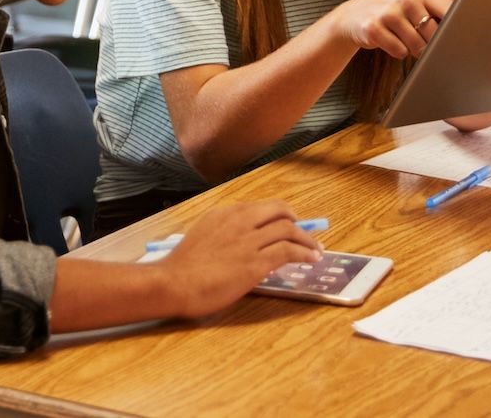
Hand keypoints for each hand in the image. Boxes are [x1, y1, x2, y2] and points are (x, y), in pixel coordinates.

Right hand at [157, 200, 322, 317]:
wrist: (174, 283)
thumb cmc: (182, 267)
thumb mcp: (203, 236)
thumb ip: (225, 234)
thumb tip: (248, 242)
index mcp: (224, 213)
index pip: (261, 206)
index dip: (280, 214)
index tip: (289, 223)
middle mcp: (239, 221)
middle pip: (279, 210)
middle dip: (297, 220)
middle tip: (306, 233)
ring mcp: (248, 241)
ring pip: (288, 230)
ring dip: (307, 240)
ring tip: (316, 250)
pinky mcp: (255, 263)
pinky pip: (288, 252)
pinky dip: (304, 254)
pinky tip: (311, 259)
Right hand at [328, 0, 451, 58]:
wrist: (352, 16)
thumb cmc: (393, 13)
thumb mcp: (415, 5)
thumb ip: (438, 13)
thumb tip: (466, 32)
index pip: (450, 12)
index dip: (456, 29)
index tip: (460, 40)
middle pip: (434, 35)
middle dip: (431, 46)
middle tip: (421, 42)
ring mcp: (388, 13)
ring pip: (417, 46)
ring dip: (413, 50)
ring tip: (402, 39)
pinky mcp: (373, 28)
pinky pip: (399, 51)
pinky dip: (398, 52)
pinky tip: (389, 41)